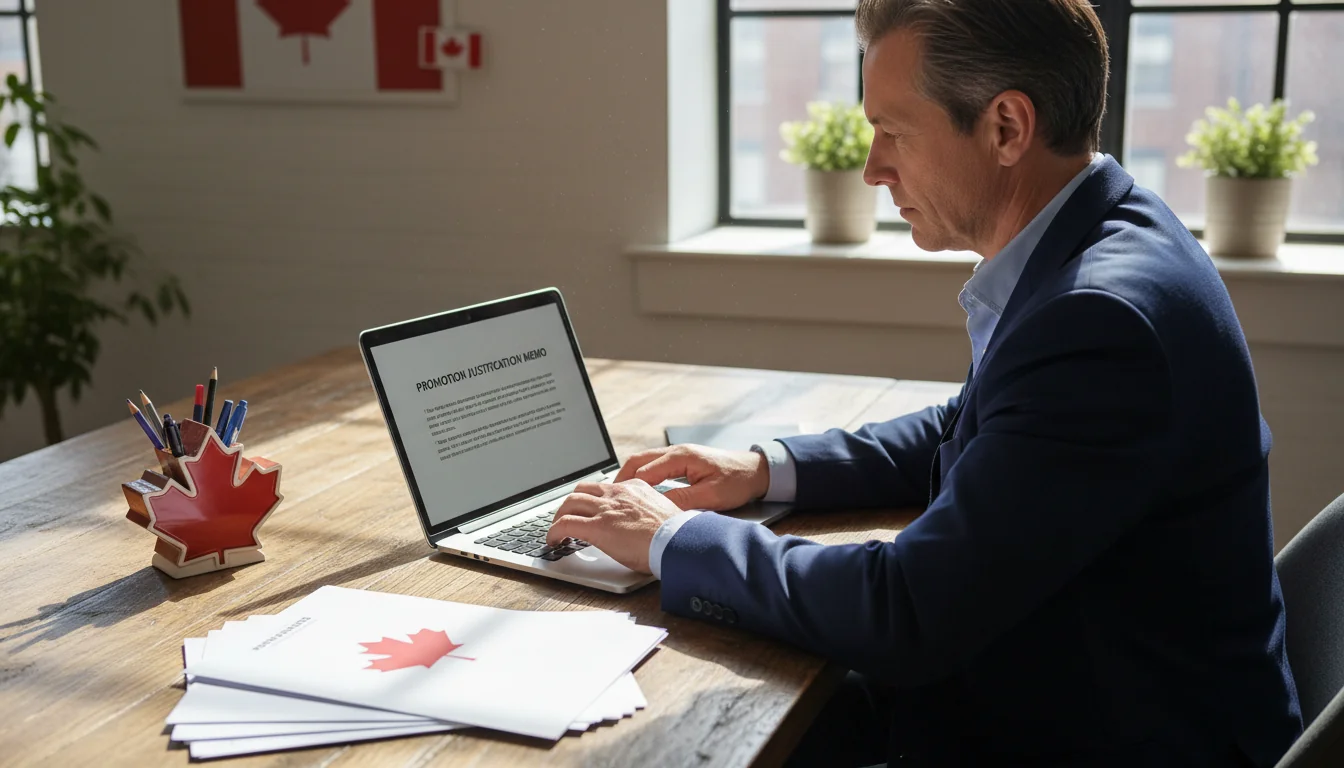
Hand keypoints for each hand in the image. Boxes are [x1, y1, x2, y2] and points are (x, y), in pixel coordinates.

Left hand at [547, 480, 682, 573]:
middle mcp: (618, 493)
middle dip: (570, 503)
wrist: (679, 542)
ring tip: (556, 530)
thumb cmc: (676, 535)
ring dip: (559, 516)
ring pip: (569, 503)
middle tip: (566, 516)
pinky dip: (554, 532)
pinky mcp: (597, 527)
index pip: (605, 486)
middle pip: (582, 490)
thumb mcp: (662, 512)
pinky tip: (553, 541)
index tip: (589, 508)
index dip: (592, 498)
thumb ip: (647, 512)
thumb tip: (643, 524)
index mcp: (635, 487)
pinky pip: (565, 524)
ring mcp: (606, 509)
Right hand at [614, 444, 769, 511]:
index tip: (614, 503)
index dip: (627, 488)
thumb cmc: (738, 481)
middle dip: (620, 479)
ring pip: (643, 463)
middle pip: (637, 462)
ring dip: (629, 477)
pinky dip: (641, 477)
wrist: (757, 471)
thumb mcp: (711, 495)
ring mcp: (678, 455)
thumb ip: (683, 501)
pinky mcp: (681, 462)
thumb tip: (658, 509)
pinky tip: (638, 492)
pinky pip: (653, 467)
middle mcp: (676, 452)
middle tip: (607, 498)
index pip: (644, 472)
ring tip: (617, 496)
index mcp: (681, 457)